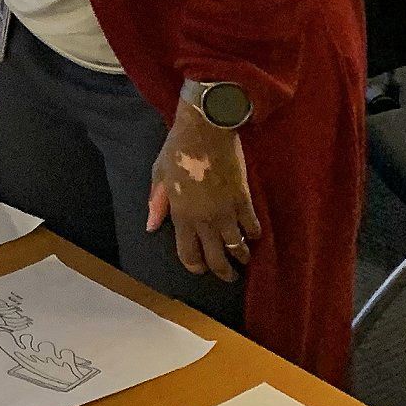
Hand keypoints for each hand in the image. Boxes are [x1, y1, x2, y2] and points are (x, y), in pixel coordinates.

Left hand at [146, 105, 260, 281]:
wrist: (206, 130)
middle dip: (223, 272)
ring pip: (237, 247)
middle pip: (216, 258)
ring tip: (243, 259)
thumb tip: (151, 227)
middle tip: (229, 276)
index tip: (201, 269)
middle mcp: (204, 219)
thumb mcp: (159, 175)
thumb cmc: (178, 150)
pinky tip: (252, 235)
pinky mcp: (244, 200)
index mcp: (181, 215)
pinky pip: (252, 226)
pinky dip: (253, 234)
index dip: (196, 266)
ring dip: (241, 256)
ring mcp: (226, 211)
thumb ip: (157, 203)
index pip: (188, 253)